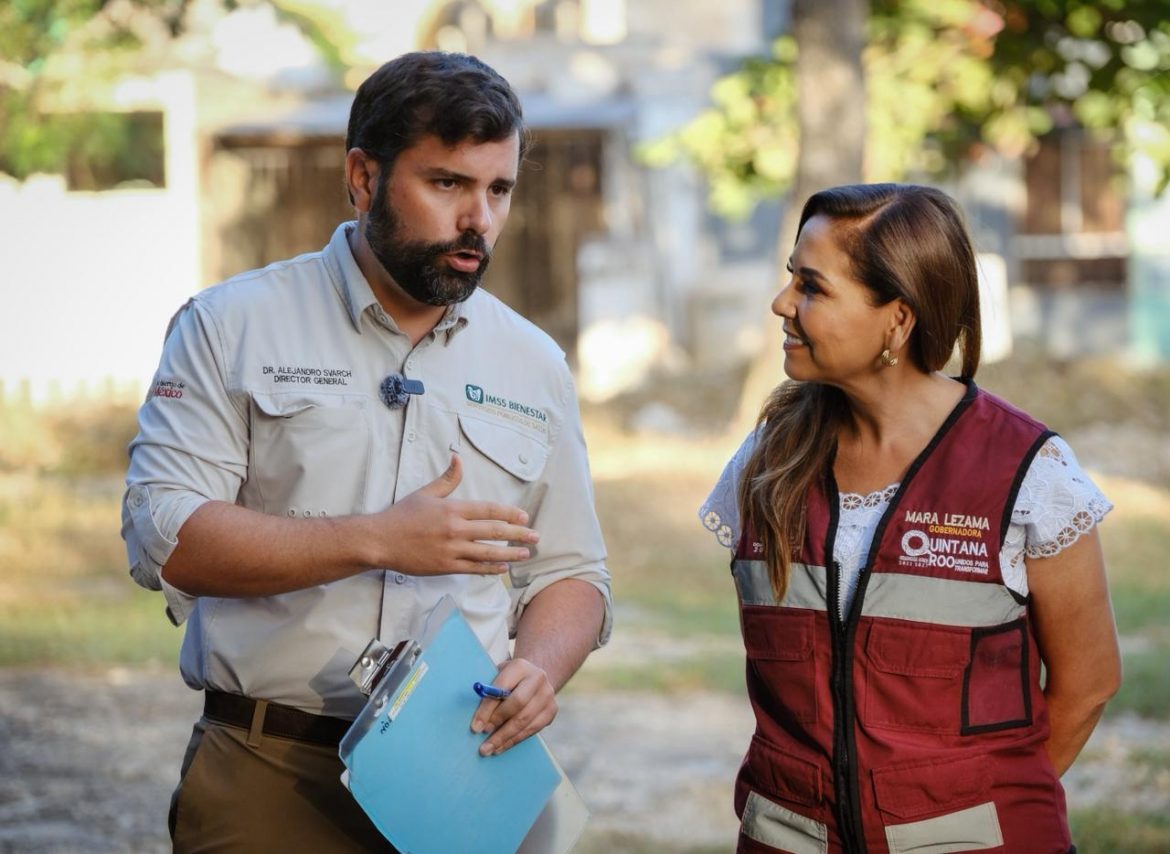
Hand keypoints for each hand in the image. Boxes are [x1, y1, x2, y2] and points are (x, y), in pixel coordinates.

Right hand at [375, 454, 537, 575]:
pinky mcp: (445, 567)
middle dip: (518, 533)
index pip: (489, 510)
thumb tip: (459, 459)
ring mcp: (451, 550)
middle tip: (535, 536)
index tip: (524, 517)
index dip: (510, 514)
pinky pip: (473, 569)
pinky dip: (490, 568)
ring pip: (488, 552)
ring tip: (525, 553)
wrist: (380, 541)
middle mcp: (455, 530)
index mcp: (453, 509)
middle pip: (494, 531)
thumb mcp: (426, 493)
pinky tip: (502, 568)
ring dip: (510, 553)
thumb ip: (447, 479)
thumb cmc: (402, 516)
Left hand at [470, 658, 556, 755]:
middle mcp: (538, 678)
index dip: (487, 708)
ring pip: (525, 721)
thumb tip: (476, 719)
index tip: (475, 726)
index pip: (502, 687)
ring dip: (504, 737)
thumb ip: (488, 691)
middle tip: (483, 736)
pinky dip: (514, 740)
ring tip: (488, 749)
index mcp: (520, 666)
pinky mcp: (551, 711)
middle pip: (518, 704)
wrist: (534, 678)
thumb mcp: (498, 676)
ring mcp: (547, 695)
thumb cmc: (508, 680)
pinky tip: (501, 747)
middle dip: (498, 722)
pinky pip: (532, 729)